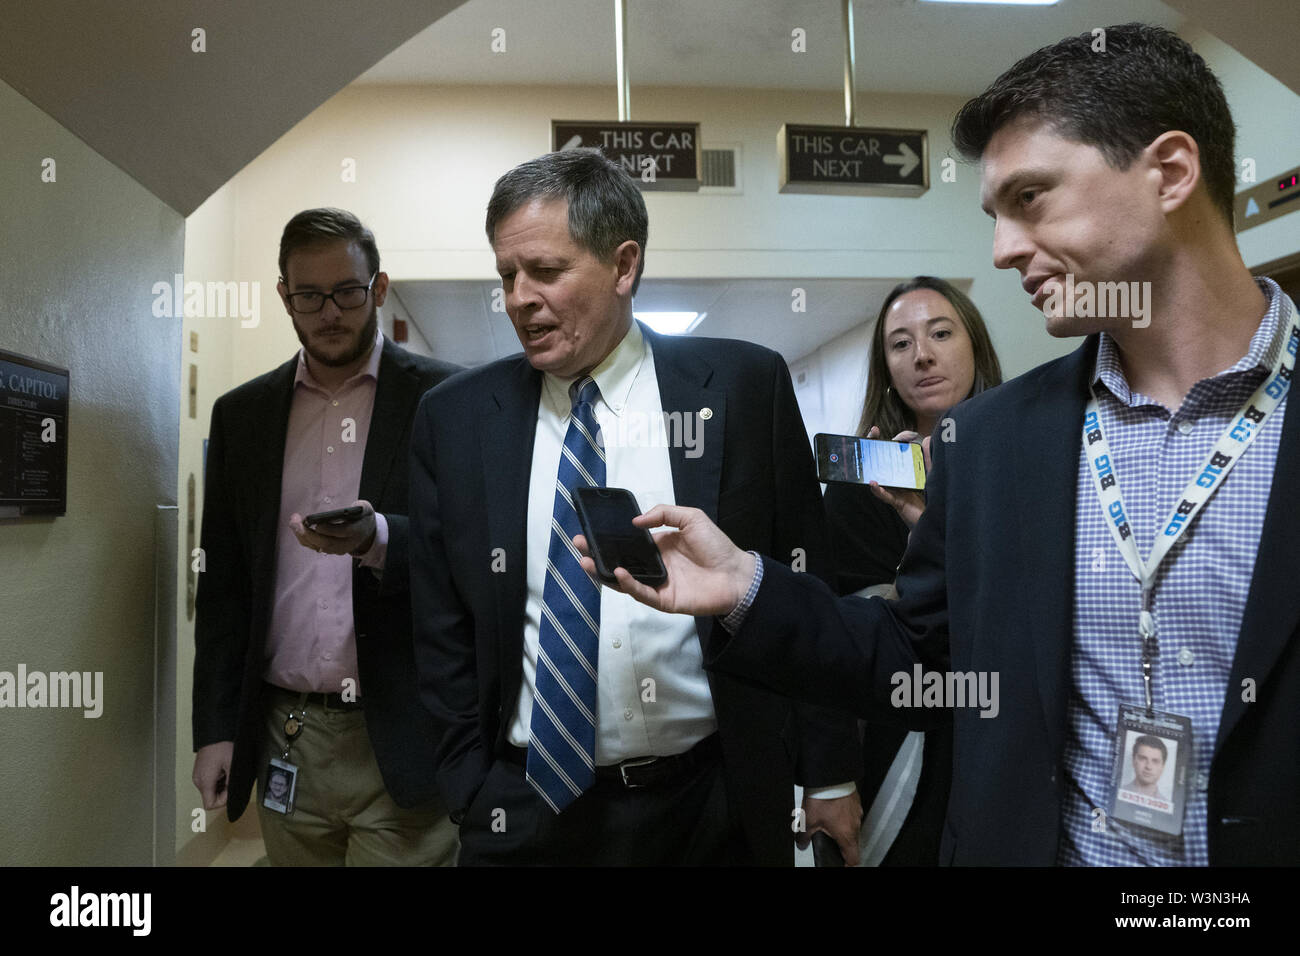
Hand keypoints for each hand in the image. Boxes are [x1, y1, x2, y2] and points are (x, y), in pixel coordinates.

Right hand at [193, 741, 233, 810]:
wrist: (216, 731)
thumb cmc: (223, 745)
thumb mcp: (232, 766)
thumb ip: (231, 784)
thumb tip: (232, 795)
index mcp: (204, 781)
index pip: (210, 804)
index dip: (223, 801)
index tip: (231, 791)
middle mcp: (198, 780)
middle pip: (211, 797)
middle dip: (224, 792)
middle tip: (232, 779)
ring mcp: (198, 775)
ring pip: (211, 790)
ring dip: (222, 786)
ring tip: (228, 772)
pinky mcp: (200, 771)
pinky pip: (210, 782)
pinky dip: (218, 780)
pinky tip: (224, 769)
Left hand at [290, 499, 376, 555]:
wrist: (366, 532)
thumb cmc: (363, 516)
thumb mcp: (365, 508)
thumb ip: (358, 508)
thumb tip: (342, 511)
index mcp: (356, 532)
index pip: (341, 533)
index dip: (328, 529)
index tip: (317, 523)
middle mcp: (346, 544)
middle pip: (325, 542)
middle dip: (308, 533)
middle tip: (296, 520)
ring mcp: (337, 549)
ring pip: (317, 546)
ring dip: (302, 535)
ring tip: (293, 521)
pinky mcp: (329, 550)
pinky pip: (313, 546)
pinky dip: (303, 537)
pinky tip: (297, 526)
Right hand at [573, 504, 753, 616]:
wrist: (736, 573)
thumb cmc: (716, 545)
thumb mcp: (690, 518)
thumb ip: (664, 514)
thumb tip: (636, 521)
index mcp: (657, 547)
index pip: (626, 543)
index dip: (608, 538)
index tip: (590, 529)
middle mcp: (653, 565)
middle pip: (619, 561)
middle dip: (597, 554)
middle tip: (579, 544)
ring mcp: (656, 583)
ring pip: (624, 580)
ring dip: (605, 571)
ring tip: (588, 560)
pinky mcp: (663, 600)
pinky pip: (641, 593)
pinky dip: (628, 584)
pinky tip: (618, 572)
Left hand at [801, 790, 862, 865]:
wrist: (830, 776)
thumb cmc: (824, 797)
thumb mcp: (808, 820)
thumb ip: (804, 836)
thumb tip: (801, 843)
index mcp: (846, 835)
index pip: (853, 858)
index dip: (847, 864)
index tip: (841, 864)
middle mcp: (855, 825)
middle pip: (853, 843)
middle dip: (842, 845)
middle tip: (830, 842)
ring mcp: (857, 813)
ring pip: (853, 827)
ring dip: (843, 829)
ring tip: (828, 823)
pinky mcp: (856, 802)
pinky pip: (852, 814)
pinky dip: (844, 816)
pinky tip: (832, 810)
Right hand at [866, 426, 931, 528]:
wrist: (933, 521)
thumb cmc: (930, 499)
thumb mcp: (930, 476)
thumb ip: (929, 460)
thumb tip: (927, 439)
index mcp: (903, 472)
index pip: (894, 453)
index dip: (890, 439)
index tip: (889, 428)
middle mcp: (897, 480)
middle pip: (884, 462)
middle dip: (875, 446)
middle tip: (873, 432)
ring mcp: (896, 491)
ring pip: (881, 478)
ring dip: (872, 469)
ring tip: (867, 456)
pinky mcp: (898, 503)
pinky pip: (886, 496)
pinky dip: (879, 490)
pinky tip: (873, 483)